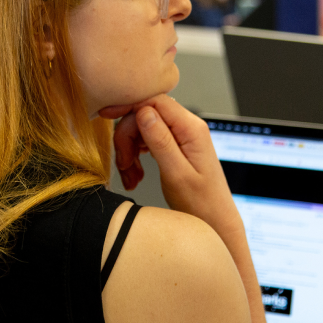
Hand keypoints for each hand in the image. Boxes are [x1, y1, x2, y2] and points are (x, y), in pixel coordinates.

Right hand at [101, 95, 241, 238]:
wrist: (217, 222)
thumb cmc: (202, 204)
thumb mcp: (177, 174)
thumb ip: (161, 141)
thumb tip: (143, 112)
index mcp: (191, 129)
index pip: (154, 101)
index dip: (128, 106)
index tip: (106, 115)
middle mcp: (188, 127)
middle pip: (145, 114)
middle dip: (127, 138)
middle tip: (124, 165)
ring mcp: (182, 136)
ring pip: (144, 129)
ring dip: (130, 151)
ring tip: (131, 176)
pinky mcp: (176, 146)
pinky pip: (148, 141)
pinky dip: (136, 156)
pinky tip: (136, 174)